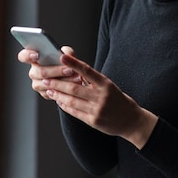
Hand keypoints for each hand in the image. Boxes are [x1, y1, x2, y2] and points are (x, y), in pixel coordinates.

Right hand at [17, 46, 86, 99]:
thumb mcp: (68, 54)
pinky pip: (52, 93)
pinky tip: (73, 86)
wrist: (73, 77)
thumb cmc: (67, 63)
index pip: (23, 56)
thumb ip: (66, 52)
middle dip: (55, 70)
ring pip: (45, 84)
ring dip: (62, 81)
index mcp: (35, 59)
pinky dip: (63, 89)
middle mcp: (34, 72)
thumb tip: (65, 55)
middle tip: (69, 70)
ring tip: (76, 78)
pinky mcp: (45, 93)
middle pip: (39, 72)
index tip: (37, 55)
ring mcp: (38, 84)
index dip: (27, 55)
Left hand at [42, 53, 157, 148]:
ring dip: (58, 94)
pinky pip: (75, 112)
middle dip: (58, 83)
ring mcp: (97, 110)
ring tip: (49, 89)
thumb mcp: (109, 85)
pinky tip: (59, 100)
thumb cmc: (118, 99)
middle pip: (74, 88)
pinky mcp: (93, 121)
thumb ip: (92, 79)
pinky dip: (65, 106)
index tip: (62, 56)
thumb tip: (74, 69)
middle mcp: (102, 96)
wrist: (131, 120)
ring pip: (72, 101)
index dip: (74, 63)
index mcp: (106, 84)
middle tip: (45, 78)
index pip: (87, 70)